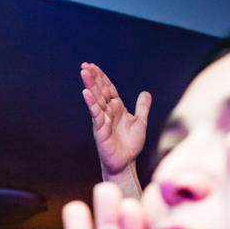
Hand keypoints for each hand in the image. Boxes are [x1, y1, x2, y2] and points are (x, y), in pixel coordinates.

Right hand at [81, 62, 150, 178]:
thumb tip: (145, 93)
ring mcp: (103, 120)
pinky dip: (91, 103)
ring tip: (84, 72)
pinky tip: (86, 92)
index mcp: (116, 108)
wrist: (126, 163)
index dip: (102, 77)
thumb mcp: (140, 122)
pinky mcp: (100, 129)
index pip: (108, 88)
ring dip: (90, 85)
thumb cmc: (130, 145)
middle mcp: (108, 112)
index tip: (94, 66)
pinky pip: (96, 113)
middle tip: (84, 65)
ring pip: (96, 99)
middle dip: (93, 77)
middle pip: (100, 90)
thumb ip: (142, 108)